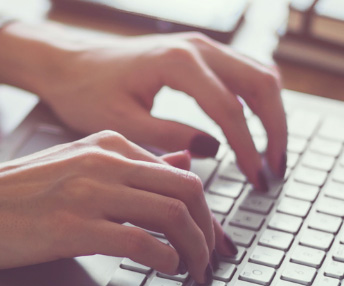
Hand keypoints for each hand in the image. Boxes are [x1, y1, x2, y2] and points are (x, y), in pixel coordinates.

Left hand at [0, 23, 288, 188]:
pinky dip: (258, 102)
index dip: (248, 149)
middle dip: (275, 130)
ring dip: (272, 115)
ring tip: (270, 157)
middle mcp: (196, 47)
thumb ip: (169, 135)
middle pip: (261, 85)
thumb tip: (213, 152)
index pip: (230, 109)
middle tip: (274, 171)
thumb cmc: (85, 92)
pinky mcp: (200, 53)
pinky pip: (245, 73)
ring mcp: (202, 46)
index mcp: (177, 62)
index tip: (256, 180)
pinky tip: (253, 135)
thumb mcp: (122, 122)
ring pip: (260, 75)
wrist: (67, 63)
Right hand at [0, 131, 237, 283]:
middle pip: (189, 191)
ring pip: (172, 214)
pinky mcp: (71, 226)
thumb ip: (128, 165)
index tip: (213, 241)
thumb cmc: (10, 194)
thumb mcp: (75, 165)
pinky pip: (140, 242)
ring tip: (193, 272)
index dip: (208, 213)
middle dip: (210, 232)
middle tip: (212, 261)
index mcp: (108, 144)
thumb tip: (183, 162)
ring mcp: (88, 193)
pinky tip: (164, 271)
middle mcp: (104, 161)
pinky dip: (165, 259)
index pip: (181, 173)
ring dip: (194, 250)